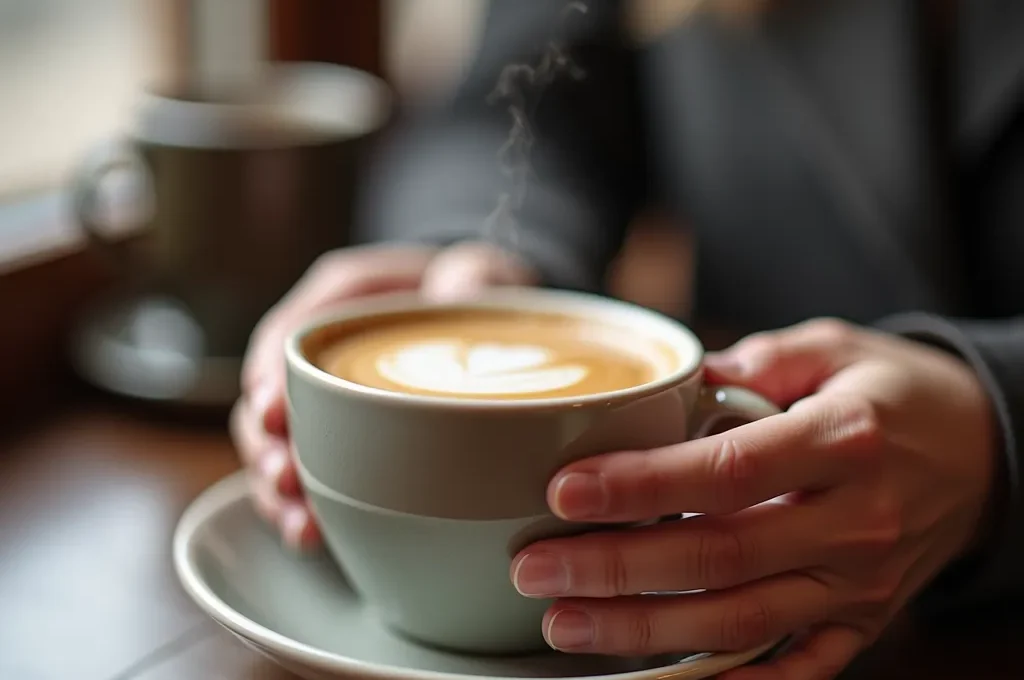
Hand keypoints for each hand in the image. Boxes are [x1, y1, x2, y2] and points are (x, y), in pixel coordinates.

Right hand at [230, 241, 535, 547]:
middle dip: (265, 446)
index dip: (266, 374)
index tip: (271, 411)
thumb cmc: (473, 288)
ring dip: (277, 490)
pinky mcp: (340, 443)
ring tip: (298, 526)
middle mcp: (318, 354)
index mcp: (339, 299)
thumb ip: (468, 276)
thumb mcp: (477, 270)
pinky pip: (308, 477)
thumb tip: (455, 292)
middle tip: (284, 479)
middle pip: (265, 400)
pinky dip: (303, 508)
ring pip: (276, 447)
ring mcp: (324, 402)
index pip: (283, 334)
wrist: (487, 317)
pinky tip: (311, 537)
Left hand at [510, 319, 996, 678]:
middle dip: (614, 568)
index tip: (565, 490)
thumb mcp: (834, 348)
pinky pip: (794, 667)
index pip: (725, 472)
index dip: (640, 486)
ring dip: (643, 629)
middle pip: (717, 557)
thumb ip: (758, 359)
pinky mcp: (863, 621)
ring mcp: (860, 584)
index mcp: (842, 442)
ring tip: (564, 621)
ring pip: (739, 620)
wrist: (984, 452)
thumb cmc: (893, 394)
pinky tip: (657, 676)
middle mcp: (853, 521)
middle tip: (534, 566)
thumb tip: (676, 378)